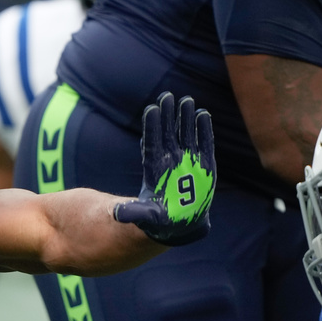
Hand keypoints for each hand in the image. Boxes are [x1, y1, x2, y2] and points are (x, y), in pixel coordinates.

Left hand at [114, 91, 215, 245]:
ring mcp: (187, 162)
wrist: (180, 224)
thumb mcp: (146, 218)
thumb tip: (117, 214)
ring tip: (186, 100)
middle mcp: (170, 162)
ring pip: (185, 135)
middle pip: (168, 134)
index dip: (152, 127)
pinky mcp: (204, 166)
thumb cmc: (160, 220)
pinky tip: (203, 115)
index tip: (151, 109)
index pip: (152, 144)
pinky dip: (204, 130)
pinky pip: (204, 144)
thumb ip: (134, 213)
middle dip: (167, 115)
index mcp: (155, 170)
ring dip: (185, 118)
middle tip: (167, 96)